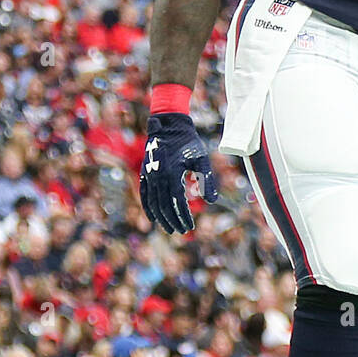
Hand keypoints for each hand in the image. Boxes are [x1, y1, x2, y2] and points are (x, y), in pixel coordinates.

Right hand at [139, 112, 217, 233]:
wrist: (168, 125)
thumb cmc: (188, 141)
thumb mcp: (201, 158)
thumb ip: (207, 179)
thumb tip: (212, 200)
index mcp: (172, 172)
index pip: (177, 201)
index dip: (183, 215)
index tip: (190, 226)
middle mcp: (158, 175)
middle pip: (164, 205)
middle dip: (173, 220)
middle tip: (183, 231)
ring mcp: (150, 175)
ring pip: (153, 202)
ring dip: (162, 218)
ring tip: (171, 228)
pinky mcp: (145, 173)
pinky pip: (144, 194)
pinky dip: (148, 208)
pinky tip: (154, 218)